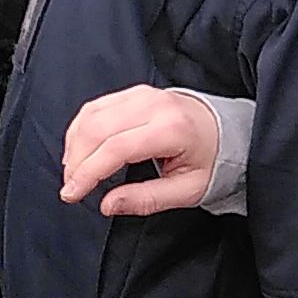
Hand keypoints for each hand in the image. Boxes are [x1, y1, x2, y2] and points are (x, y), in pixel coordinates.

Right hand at [61, 84, 220, 212]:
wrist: (226, 131)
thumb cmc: (210, 161)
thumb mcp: (187, 190)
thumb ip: (147, 199)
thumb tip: (108, 204)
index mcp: (171, 128)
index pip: (116, 147)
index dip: (88, 172)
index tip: (72, 193)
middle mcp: (154, 105)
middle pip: (98, 129)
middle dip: (76, 161)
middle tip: (71, 188)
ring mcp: (143, 94)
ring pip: (92, 115)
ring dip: (75, 145)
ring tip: (74, 173)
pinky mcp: (135, 93)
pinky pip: (97, 106)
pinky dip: (81, 129)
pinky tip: (80, 150)